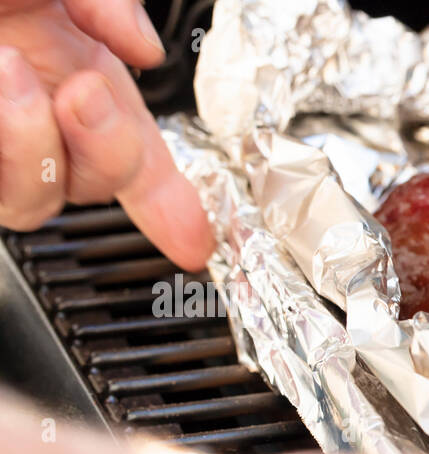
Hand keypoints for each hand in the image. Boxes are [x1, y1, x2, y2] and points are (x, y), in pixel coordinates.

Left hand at [0, 0, 212, 268]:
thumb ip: (101, 0)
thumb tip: (139, 49)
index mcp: (62, 63)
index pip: (130, 146)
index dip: (169, 199)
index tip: (194, 241)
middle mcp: (22, 107)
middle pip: (92, 184)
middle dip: (109, 153)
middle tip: (86, 98)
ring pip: (33, 202)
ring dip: (33, 147)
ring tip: (6, 72)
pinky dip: (1, 147)